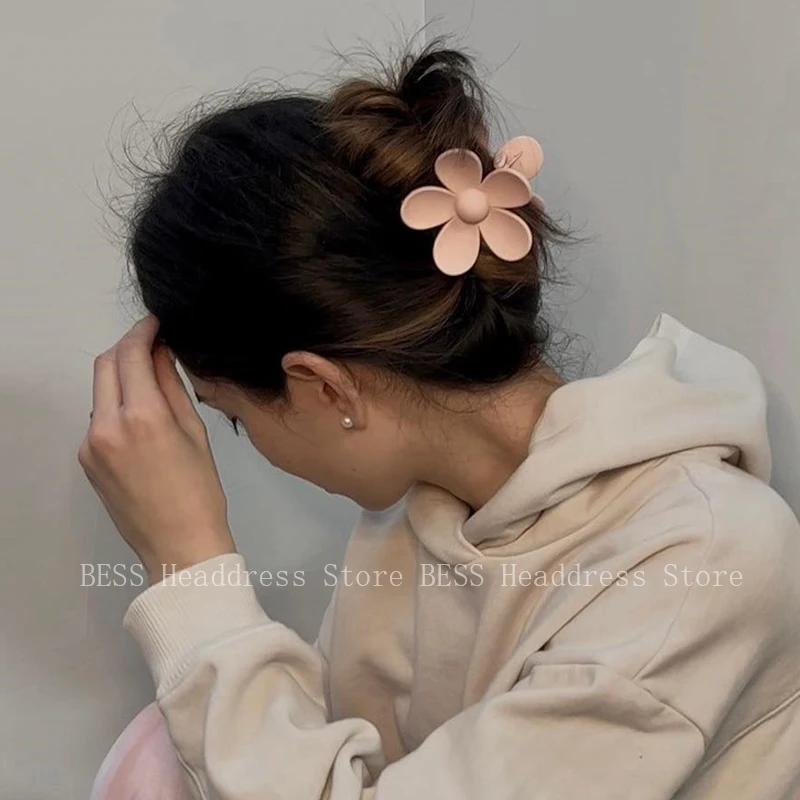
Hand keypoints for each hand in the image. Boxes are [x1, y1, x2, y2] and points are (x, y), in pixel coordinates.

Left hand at [79, 315, 235, 583]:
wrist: (178, 544)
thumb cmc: (200, 492)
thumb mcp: (194, 432)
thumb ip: (172, 387)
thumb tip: (161, 353)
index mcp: (142, 417)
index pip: (131, 354)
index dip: (144, 331)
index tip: (156, 324)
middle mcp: (107, 426)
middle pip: (106, 364)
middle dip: (127, 347)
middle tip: (153, 345)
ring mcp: (91, 444)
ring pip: (100, 390)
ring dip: (121, 377)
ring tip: (152, 386)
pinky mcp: (86, 459)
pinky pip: (98, 418)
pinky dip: (116, 406)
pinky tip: (142, 420)